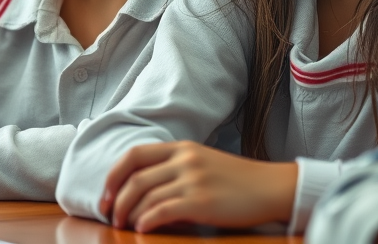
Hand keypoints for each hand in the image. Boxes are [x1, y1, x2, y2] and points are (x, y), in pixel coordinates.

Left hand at [101, 141, 297, 232]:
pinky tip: (143, 230)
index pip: (135, 154)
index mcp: (183, 147)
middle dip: (114, 200)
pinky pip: (161, 211)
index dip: (113, 175)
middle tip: (110, 216)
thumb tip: (143, 190)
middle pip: (134, 178)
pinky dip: (146, 222)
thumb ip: (176, 168)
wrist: (271, 187)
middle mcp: (185, 160)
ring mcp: (193, 179)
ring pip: (144, 196)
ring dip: (128, 214)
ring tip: (126, 226)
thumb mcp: (204, 162)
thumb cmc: (238, 180)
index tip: (105, 194)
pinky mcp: (201, 201)